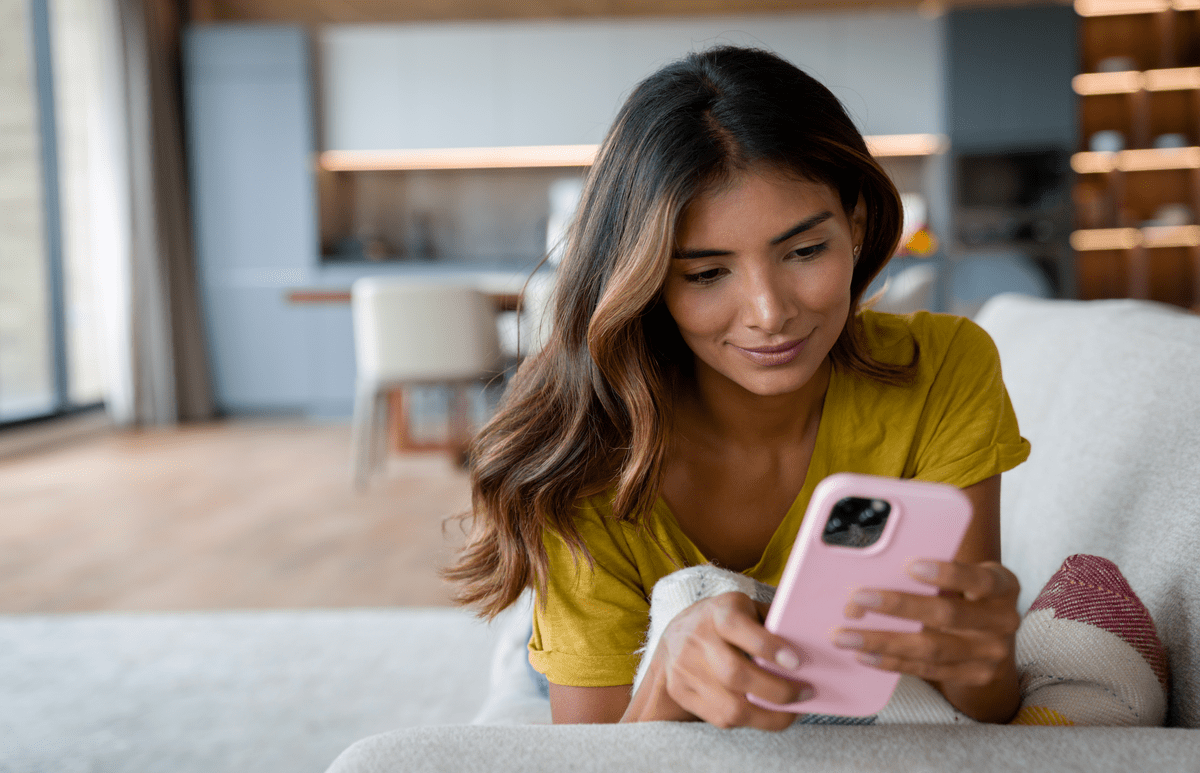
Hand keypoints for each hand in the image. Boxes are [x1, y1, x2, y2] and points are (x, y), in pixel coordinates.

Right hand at [626, 591, 809, 729]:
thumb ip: (772, 620)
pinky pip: (723, 718)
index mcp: (717, 612)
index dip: (767, 645)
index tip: (797, 662)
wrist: (674, 638)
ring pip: (731, 705)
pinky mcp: (682, 694)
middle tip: (806, 692)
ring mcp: (686, 670)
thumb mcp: (744, 608)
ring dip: (770, 715)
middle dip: (777, 690)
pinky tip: (771, 715)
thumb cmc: (723, 621)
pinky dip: (754, 721)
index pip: (736, 626)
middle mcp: (696, 639)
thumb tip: (810, 637)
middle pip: (735, 673)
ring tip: (794, 711)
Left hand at [833, 560, 1020, 689]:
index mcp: (1003, 586)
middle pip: (947, 615)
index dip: (946, 573)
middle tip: (857, 599)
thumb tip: (876, 566)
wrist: (994, 638)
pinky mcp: (974, 676)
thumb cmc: (968, 593)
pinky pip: (926, 670)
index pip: (977, 579)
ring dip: (882, 641)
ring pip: (931, 649)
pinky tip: (863, 654)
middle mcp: (1003, 621)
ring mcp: (991, 654)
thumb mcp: (965, 576)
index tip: (909, 564)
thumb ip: (933, 571)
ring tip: (844, 635)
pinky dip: (891, 662)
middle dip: (897, 606)